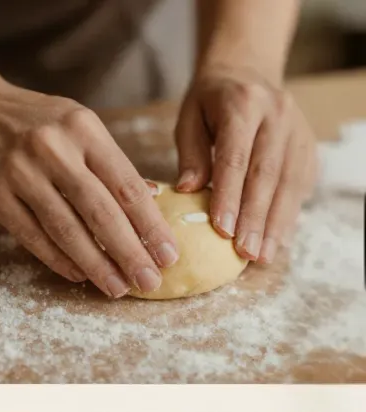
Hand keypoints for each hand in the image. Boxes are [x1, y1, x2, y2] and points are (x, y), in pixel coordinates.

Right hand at [0, 81, 179, 295]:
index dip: (151, 225)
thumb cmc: (38, 122)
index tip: (168, 253)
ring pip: (66, 230)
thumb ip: (111, 164)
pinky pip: (33, 237)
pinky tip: (80, 275)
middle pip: (100, 212)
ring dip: (96, 265)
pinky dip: (59, 260)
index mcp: (83, 127)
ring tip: (117, 287)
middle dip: (129, 252)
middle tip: (149, 281)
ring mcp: (20, 172)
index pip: (126, 184)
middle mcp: (52, 148)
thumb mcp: (79, 126)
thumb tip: (153, 201)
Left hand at [176, 68, 316, 265]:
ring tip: (261, 256)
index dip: (229, 195)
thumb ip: (190, 153)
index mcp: (243, 104)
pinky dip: (289, 215)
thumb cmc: (211, 103)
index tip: (222, 229)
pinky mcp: (308, 146)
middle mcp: (277, 114)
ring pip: (288, 182)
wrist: (248, 72)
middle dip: (255, 217)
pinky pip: (300, 185)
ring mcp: (297, 130)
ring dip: (275, 223)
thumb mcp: (190, 117)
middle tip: (244, 252)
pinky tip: (277, 241)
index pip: (236, 156)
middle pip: (266, 173)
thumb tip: (188, 190)